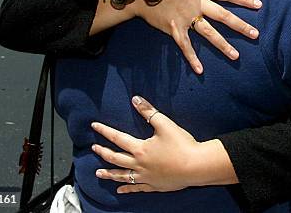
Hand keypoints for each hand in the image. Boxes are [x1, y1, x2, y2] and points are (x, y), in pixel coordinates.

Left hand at [91, 96, 236, 192]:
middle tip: (94, 148)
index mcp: (141, 149)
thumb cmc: (182, 144)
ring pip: (123, 176)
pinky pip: (137, 188)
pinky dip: (127, 188)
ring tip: (98, 173)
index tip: (94, 126)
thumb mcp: (165, 124)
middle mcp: (139, 164)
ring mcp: (146, 177)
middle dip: (103, 153)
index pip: (118, 138)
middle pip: (116, 158)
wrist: (196, 166)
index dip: (105, 131)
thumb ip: (149, 111)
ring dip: (110, 174)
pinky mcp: (154, 185)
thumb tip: (135, 99)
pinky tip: (120, 190)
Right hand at [130, 0, 261, 73]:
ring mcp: (185, 17)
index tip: (259, 5)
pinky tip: (200, 70)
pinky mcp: (173, 28)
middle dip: (241, 25)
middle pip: (223, 15)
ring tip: (236, 56)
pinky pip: (185, 45)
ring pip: (208, 32)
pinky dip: (192, 58)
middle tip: (256, 34)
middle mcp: (196, 3)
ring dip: (222, 45)